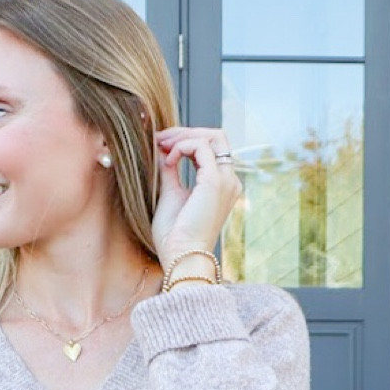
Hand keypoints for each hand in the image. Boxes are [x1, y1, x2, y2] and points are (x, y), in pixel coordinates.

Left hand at [150, 126, 242, 273]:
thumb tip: (163, 150)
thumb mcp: (171, 195)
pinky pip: (201, 146)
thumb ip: (170, 172)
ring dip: (183, 136)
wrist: (181, 257)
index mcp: (222, 186)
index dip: (187, 140)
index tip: (162, 145)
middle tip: (161, 138)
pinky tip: (168, 159)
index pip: (212, 149)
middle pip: (216, 137)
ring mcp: (225, 181)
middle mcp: (229, 181)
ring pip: (212, 137)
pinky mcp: (215, 182)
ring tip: (162, 145)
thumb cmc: (175, 237)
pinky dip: (182, 146)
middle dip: (186, 132)